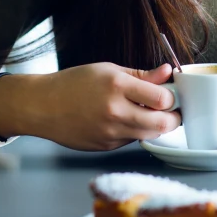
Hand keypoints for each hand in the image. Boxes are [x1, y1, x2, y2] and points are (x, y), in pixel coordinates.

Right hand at [26, 62, 180, 150]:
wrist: (42, 106)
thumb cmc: (74, 83)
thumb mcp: (108, 70)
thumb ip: (141, 75)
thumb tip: (166, 71)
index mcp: (117, 86)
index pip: (163, 99)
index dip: (172, 97)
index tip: (170, 94)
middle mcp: (115, 111)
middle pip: (162, 123)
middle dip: (174, 118)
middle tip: (173, 111)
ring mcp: (110, 132)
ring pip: (150, 135)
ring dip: (157, 127)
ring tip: (151, 114)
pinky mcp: (106, 146)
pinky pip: (131, 140)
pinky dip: (135, 132)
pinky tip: (126, 120)